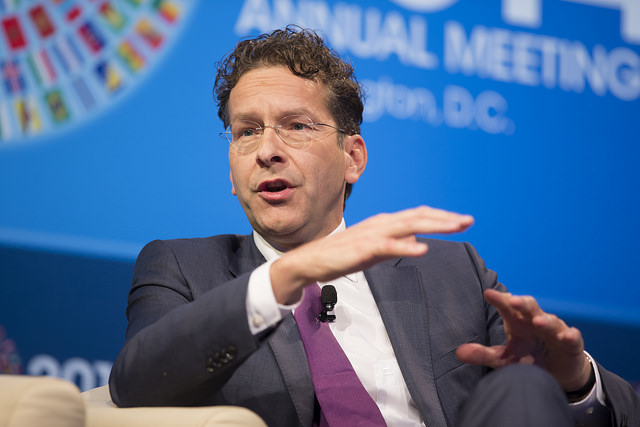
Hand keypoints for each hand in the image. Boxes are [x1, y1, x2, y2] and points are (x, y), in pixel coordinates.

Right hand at [270, 206, 473, 303]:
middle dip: (445, 218)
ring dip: (434, 225)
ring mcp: (372, 235)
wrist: (311, 261)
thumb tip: (415, 243)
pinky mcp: (363, 249)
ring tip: (455, 227)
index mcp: (384, 223)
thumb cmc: (340, 255)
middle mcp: (381, 224)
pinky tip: (422, 248)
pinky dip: (406, 245)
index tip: (460, 221)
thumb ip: (394, 245)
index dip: (440, 217)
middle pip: (418, 216)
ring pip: (408, 225)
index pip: (417, 216)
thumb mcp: (373, 249)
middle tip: (468, 221)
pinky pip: (388, 246)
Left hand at [456, 289, 591, 390]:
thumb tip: (458, 352)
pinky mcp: (571, 344)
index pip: (508, 307)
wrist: (557, 373)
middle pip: (530, 307)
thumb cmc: (527, 358)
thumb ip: (482, 354)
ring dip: (545, 320)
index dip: (499, 300)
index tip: (487, 293)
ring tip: (537, 322)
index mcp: (518, 322)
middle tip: (514, 301)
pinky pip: (573, 338)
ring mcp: (554, 331)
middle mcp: (535, 322)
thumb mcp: (503, 359)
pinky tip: (566, 336)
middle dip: (522, 303)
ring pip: (551, 321)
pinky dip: (570, 336)